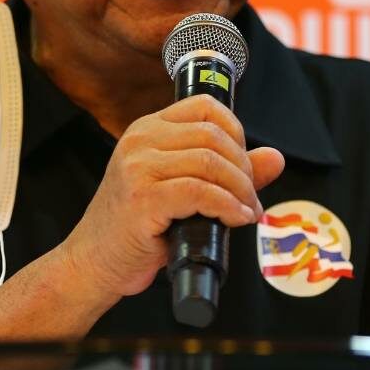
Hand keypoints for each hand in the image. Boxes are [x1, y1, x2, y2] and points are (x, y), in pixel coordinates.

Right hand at [58, 95, 285, 303]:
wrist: (93, 263)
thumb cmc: (137, 228)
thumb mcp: (182, 190)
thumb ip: (227, 171)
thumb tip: (276, 157)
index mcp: (147, 129)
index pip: (205, 106)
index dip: (236, 131)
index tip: (245, 163)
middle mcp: (139, 140)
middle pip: (213, 135)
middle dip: (244, 168)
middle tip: (251, 198)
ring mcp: (137, 168)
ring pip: (210, 162)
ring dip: (240, 189)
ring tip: (246, 211)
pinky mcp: (142, 199)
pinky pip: (199, 192)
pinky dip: (227, 206)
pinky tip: (235, 219)